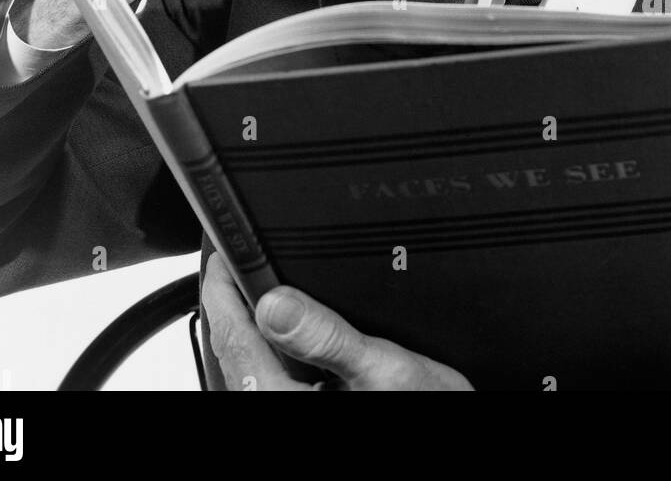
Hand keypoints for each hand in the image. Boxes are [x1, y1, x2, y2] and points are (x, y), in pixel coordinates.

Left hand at [203, 253, 473, 390]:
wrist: (447, 422)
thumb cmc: (424, 410)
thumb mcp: (383, 369)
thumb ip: (328, 336)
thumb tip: (275, 301)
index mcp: (280, 399)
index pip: (231, 334)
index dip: (223, 283)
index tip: (226, 248)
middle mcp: (274, 404)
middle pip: (238, 345)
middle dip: (240, 296)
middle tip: (248, 254)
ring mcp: (286, 406)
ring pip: (256, 359)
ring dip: (259, 321)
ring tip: (273, 281)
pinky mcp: (301, 406)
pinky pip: (277, 373)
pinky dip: (279, 344)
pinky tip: (300, 326)